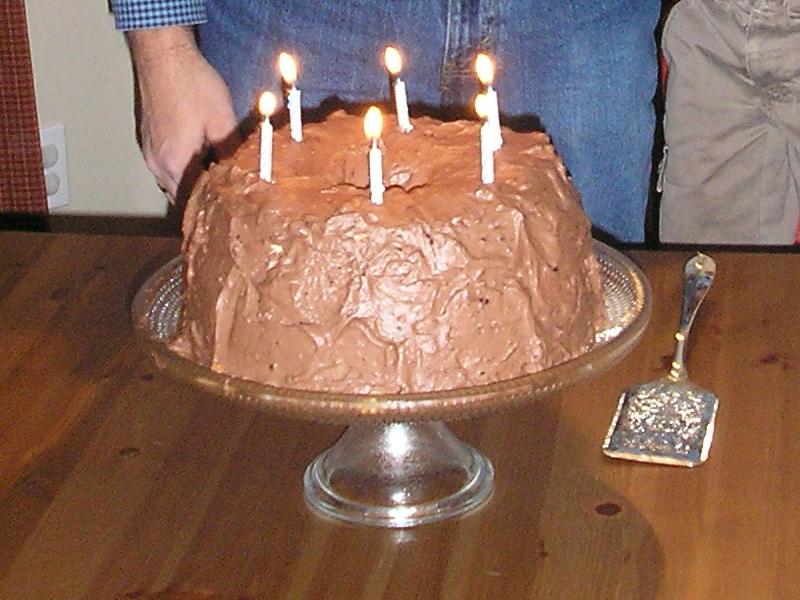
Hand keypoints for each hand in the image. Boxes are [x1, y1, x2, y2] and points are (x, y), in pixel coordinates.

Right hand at [126, 26, 239, 201]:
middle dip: (200, 196)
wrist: (162, 53)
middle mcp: (155, 161)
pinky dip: (180, 167)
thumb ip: (230, 152)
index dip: (209, 206)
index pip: (191, 201)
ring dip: (189, 181)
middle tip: (223, 197)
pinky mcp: (146, 136)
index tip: (226, 209)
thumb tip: (243, 171)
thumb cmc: (190, 82)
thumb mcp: (222, 120)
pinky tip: (198, 156)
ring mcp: (147, 149)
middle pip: (178, 193)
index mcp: (174, 163)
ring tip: (213, 178)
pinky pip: (164, 163)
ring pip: (170, 179)